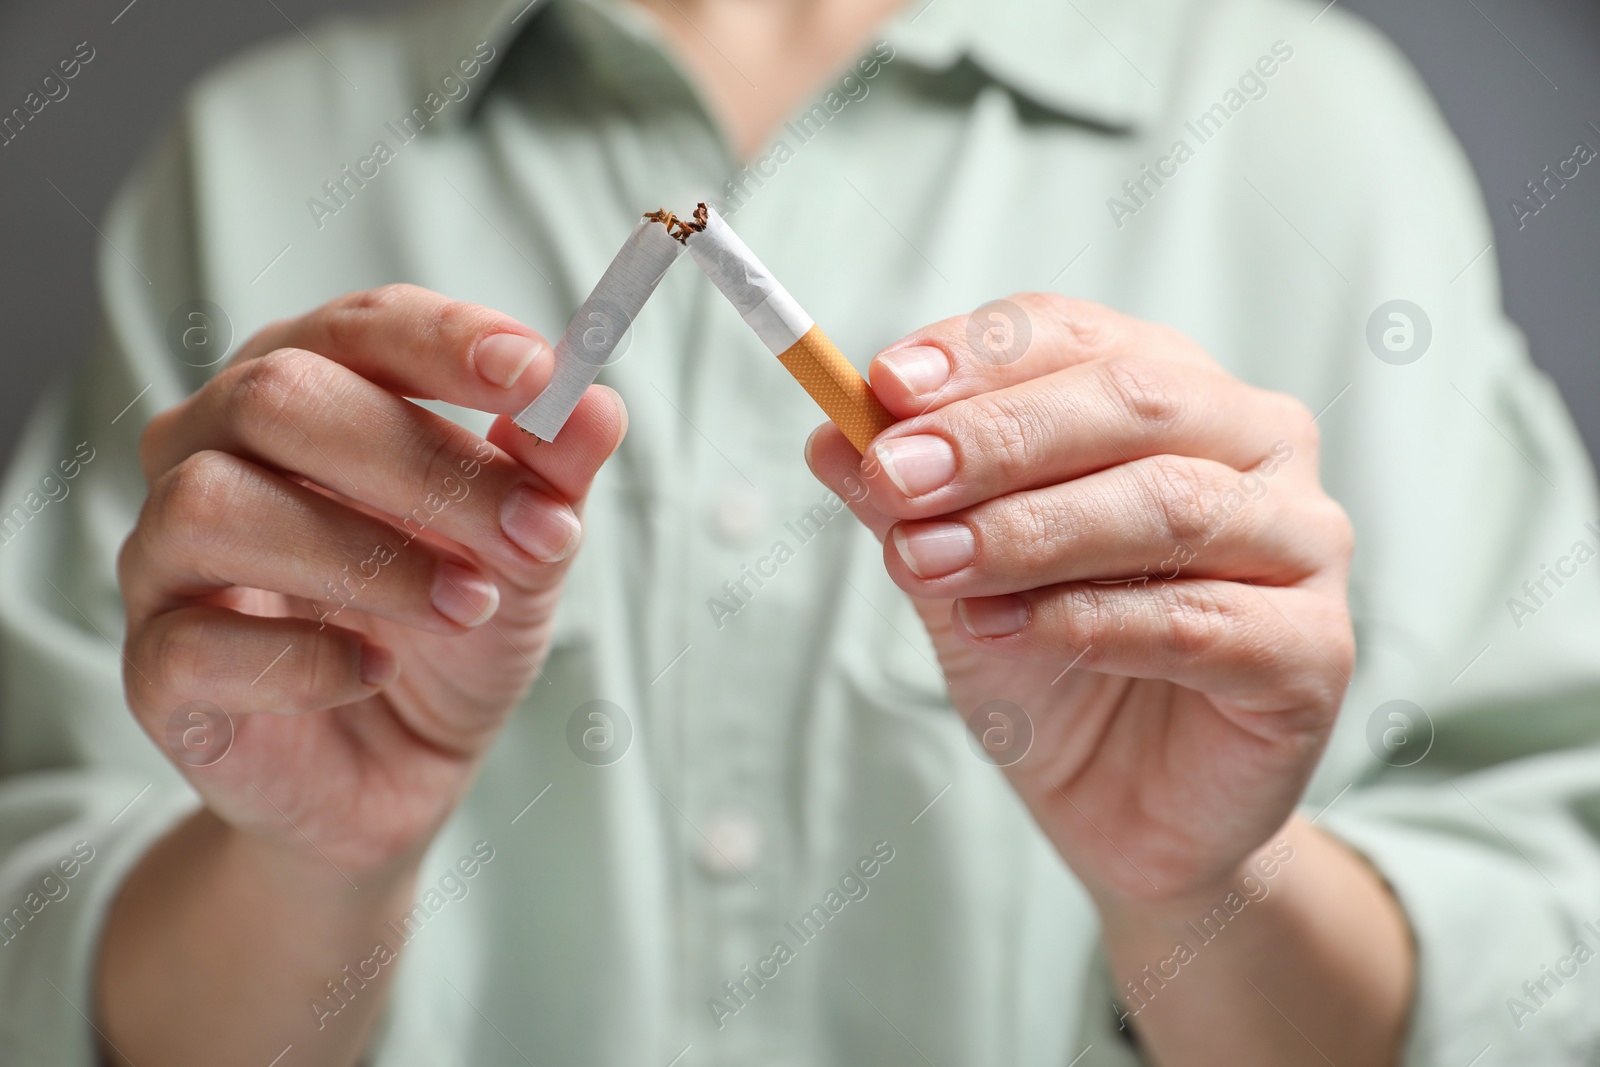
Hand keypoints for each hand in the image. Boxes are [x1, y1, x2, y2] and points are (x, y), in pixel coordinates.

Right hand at [120, 284, 622, 881]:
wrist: (398, 774)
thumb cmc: (450, 634)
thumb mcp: (523, 553)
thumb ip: (551, 478)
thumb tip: (594, 406)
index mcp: (306, 392)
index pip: (358, 328)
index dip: (445, 342)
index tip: (538, 374)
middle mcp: (212, 452)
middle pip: (276, 396)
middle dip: (423, 464)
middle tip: (533, 534)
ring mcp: (166, 557)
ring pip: (215, 505)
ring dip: (366, 557)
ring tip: (466, 608)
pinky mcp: (154, 669)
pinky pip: (195, 642)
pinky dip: (305, 660)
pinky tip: (374, 674)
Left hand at [806, 293, 1354, 906]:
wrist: (1124, 808)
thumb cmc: (1049, 662)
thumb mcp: (954, 571)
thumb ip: (906, 502)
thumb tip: (831, 435)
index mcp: (1170, 392)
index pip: (1075, 334)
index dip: (979, 356)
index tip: (882, 385)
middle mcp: (1255, 443)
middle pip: (1135, 401)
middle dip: (999, 437)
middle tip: (898, 478)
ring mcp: (1302, 542)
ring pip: (1169, 503)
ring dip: (1031, 531)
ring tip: (929, 563)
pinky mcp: (1316, 651)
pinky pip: (1200, 620)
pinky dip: (1087, 620)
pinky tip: (1004, 629)